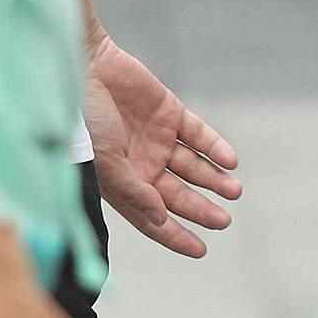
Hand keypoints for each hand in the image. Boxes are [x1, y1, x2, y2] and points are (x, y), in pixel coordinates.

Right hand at [84, 32, 242, 259]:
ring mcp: (157, 138)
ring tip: (234, 191)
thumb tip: (161, 219)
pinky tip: (229, 161)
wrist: (85, 67)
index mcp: (120, 182)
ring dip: (214, 180)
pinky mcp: (170, 113)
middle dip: (201, 210)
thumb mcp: (105, 161)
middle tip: (224, 221)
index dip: (174, 235)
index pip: (151, 216)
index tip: (200, 250)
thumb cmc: (83, 118)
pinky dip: (216, 147)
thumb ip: (134, 191)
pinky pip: (199, 135)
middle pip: (178, 194)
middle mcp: (141, 163)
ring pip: (194, 166)